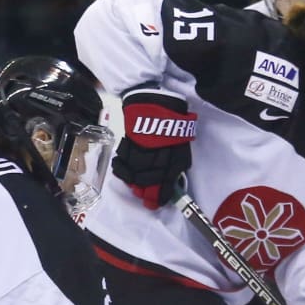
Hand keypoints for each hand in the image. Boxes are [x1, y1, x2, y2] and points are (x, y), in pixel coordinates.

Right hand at [115, 88, 194, 207]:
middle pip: (147, 180)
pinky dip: (123, 169)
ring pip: (134, 172)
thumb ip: (176, 165)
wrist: (156, 101)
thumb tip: (171, 182)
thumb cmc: (173, 123)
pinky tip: (126, 174)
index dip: (160, 196)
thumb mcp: (181, 146)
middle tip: (146, 200)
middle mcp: (155, 153)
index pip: (165, 181)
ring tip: (136, 189)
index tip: (156, 204)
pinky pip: (122, 160)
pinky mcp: (128, 141)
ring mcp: (140, 147)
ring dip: (134, 184)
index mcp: (172, 154)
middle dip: (146, 193)